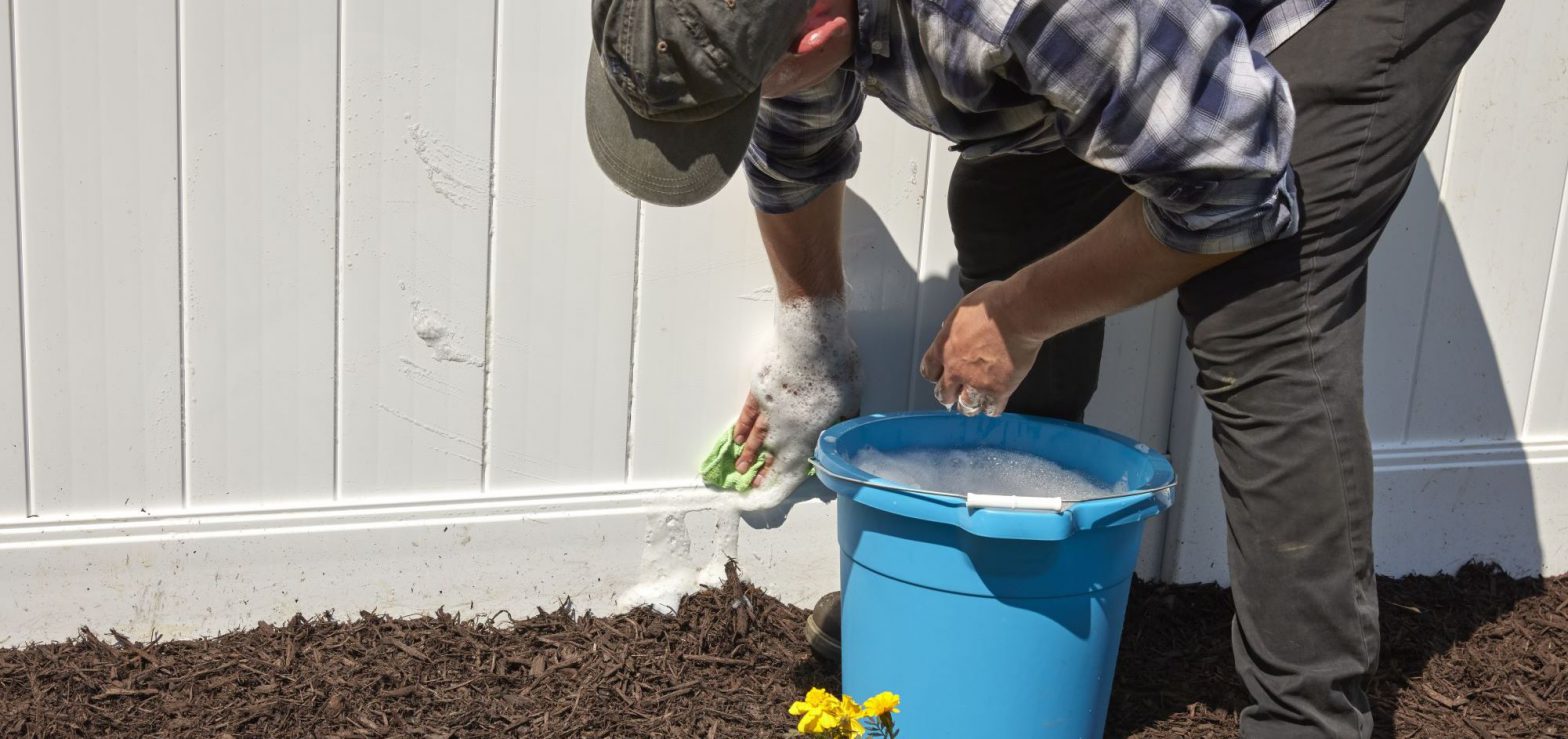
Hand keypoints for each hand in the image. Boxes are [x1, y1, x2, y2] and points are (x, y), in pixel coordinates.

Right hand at [733, 299, 860, 492]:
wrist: (811, 342)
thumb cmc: (836, 368)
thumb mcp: (851, 398)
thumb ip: (845, 420)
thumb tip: (841, 436)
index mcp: (810, 429)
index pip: (794, 460)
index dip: (783, 476)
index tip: (772, 489)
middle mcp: (787, 425)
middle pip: (772, 452)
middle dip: (763, 470)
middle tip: (752, 484)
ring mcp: (770, 408)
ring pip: (757, 436)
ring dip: (749, 454)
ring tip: (740, 468)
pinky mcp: (759, 390)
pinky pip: (747, 414)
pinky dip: (742, 427)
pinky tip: (738, 438)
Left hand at [919, 280, 1042, 416]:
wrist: (1017, 313)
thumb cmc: (993, 304)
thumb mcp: (963, 309)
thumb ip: (955, 325)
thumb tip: (952, 328)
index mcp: (943, 347)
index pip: (928, 371)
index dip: (936, 375)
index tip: (941, 376)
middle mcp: (955, 369)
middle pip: (943, 394)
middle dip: (950, 394)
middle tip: (957, 393)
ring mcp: (976, 382)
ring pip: (965, 406)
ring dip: (969, 404)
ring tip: (976, 402)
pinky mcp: (998, 389)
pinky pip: (991, 408)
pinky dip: (992, 407)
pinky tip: (995, 402)